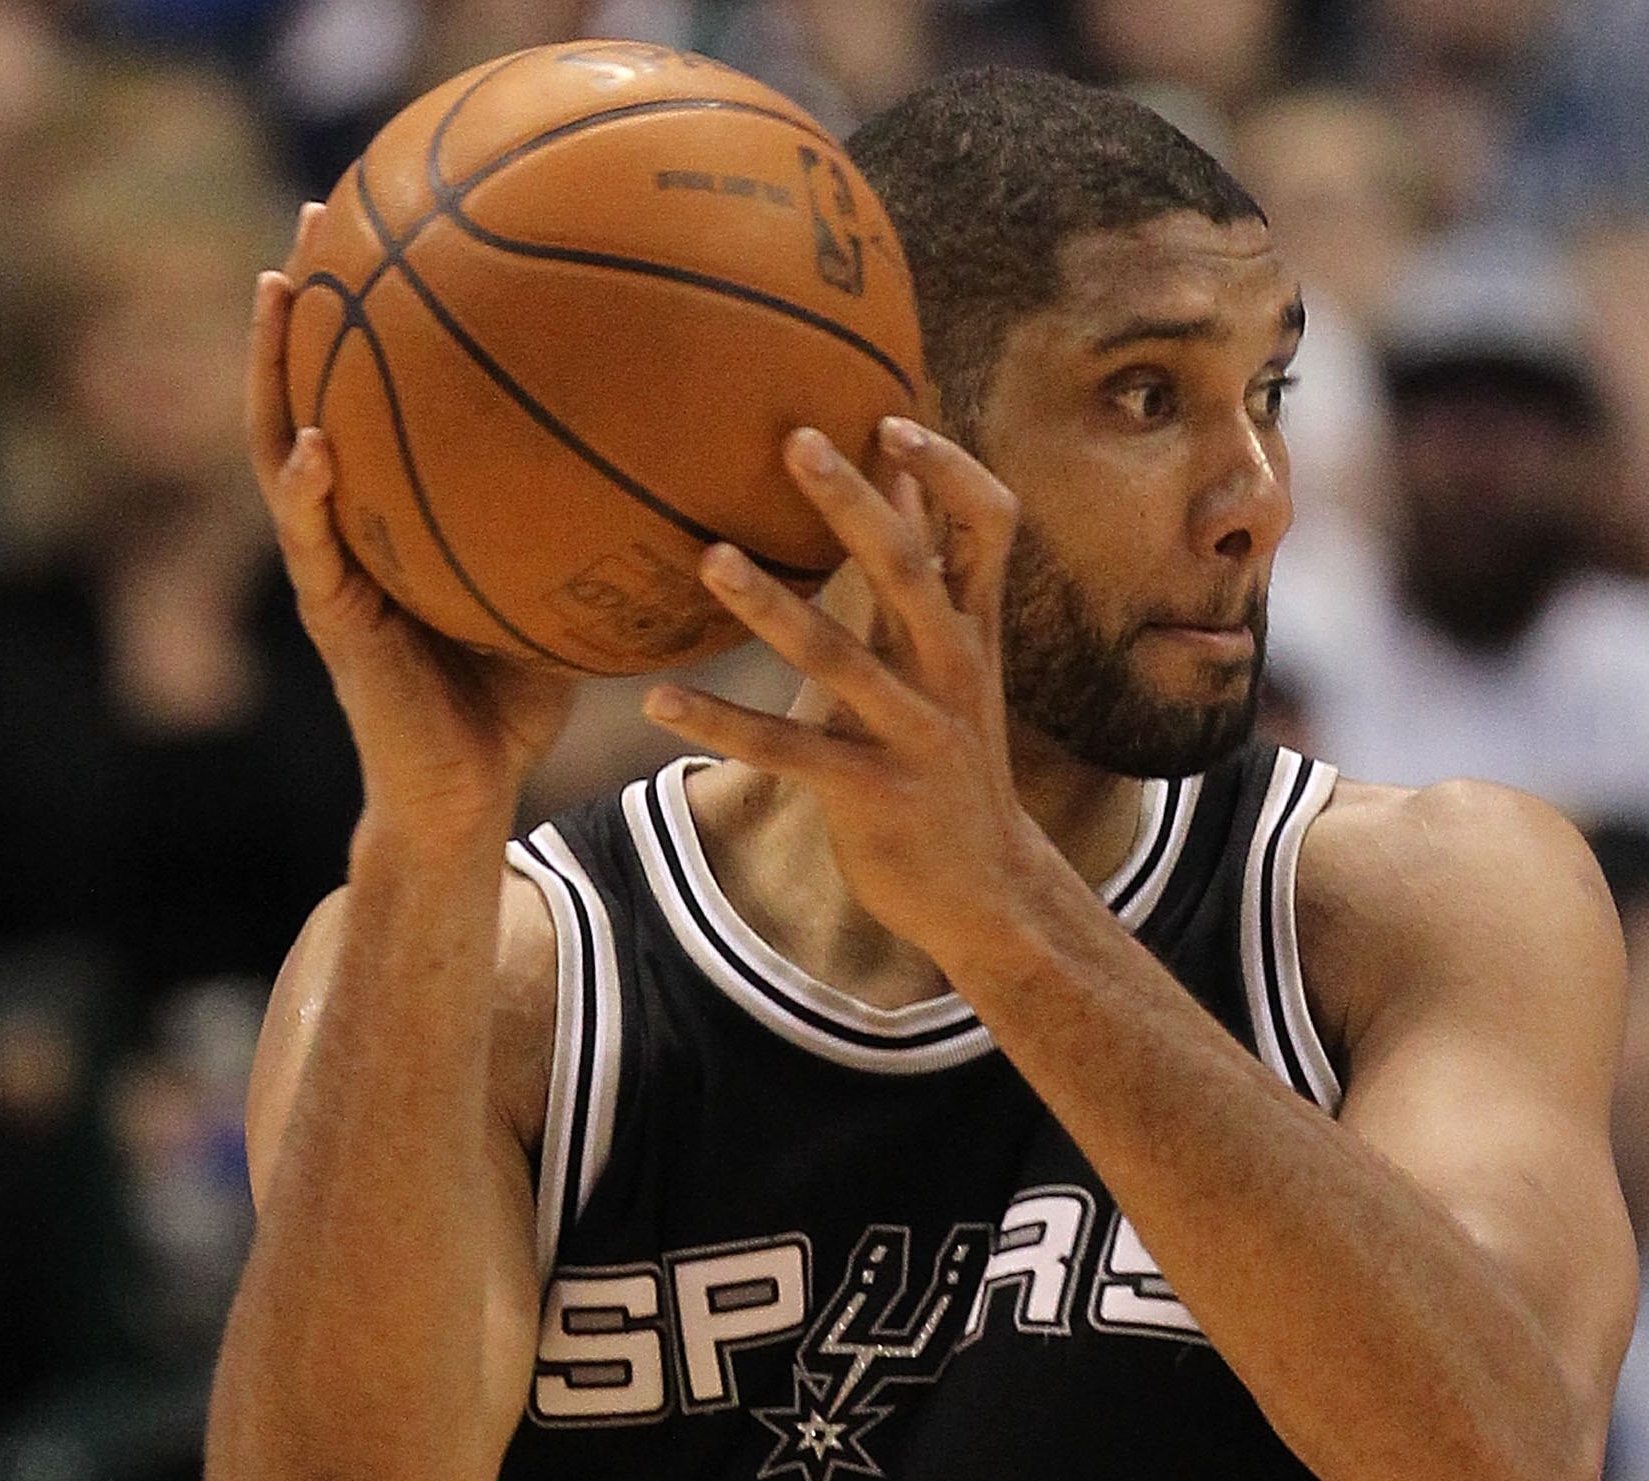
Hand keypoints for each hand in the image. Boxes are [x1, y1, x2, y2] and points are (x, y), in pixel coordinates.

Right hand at [249, 205, 574, 840]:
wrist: (465, 795)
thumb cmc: (516, 700)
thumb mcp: (566, 595)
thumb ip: (594, 530)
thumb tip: (696, 462)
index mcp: (393, 511)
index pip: (374, 391)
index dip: (376, 313)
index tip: (393, 220)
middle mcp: (349, 524)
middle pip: (309, 388)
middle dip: (307, 304)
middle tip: (315, 211)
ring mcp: (328, 566)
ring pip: (277, 446)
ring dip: (272, 369)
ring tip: (281, 291)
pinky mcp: (331, 620)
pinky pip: (312, 545)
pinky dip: (307, 495)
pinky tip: (316, 448)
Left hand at [641, 421, 1050, 962]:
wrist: (988, 891)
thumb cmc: (951, 763)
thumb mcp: (952, 666)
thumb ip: (926, 579)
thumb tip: (897, 478)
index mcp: (973, 632)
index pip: (990, 527)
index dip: (949, 471)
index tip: (890, 421)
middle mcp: (954, 672)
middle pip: (910, 571)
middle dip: (854, 504)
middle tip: (796, 438)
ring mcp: (918, 735)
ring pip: (842, 660)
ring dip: (773, 607)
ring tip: (708, 558)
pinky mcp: (875, 794)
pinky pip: (791, 753)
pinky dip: (723, 725)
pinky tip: (658, 706)